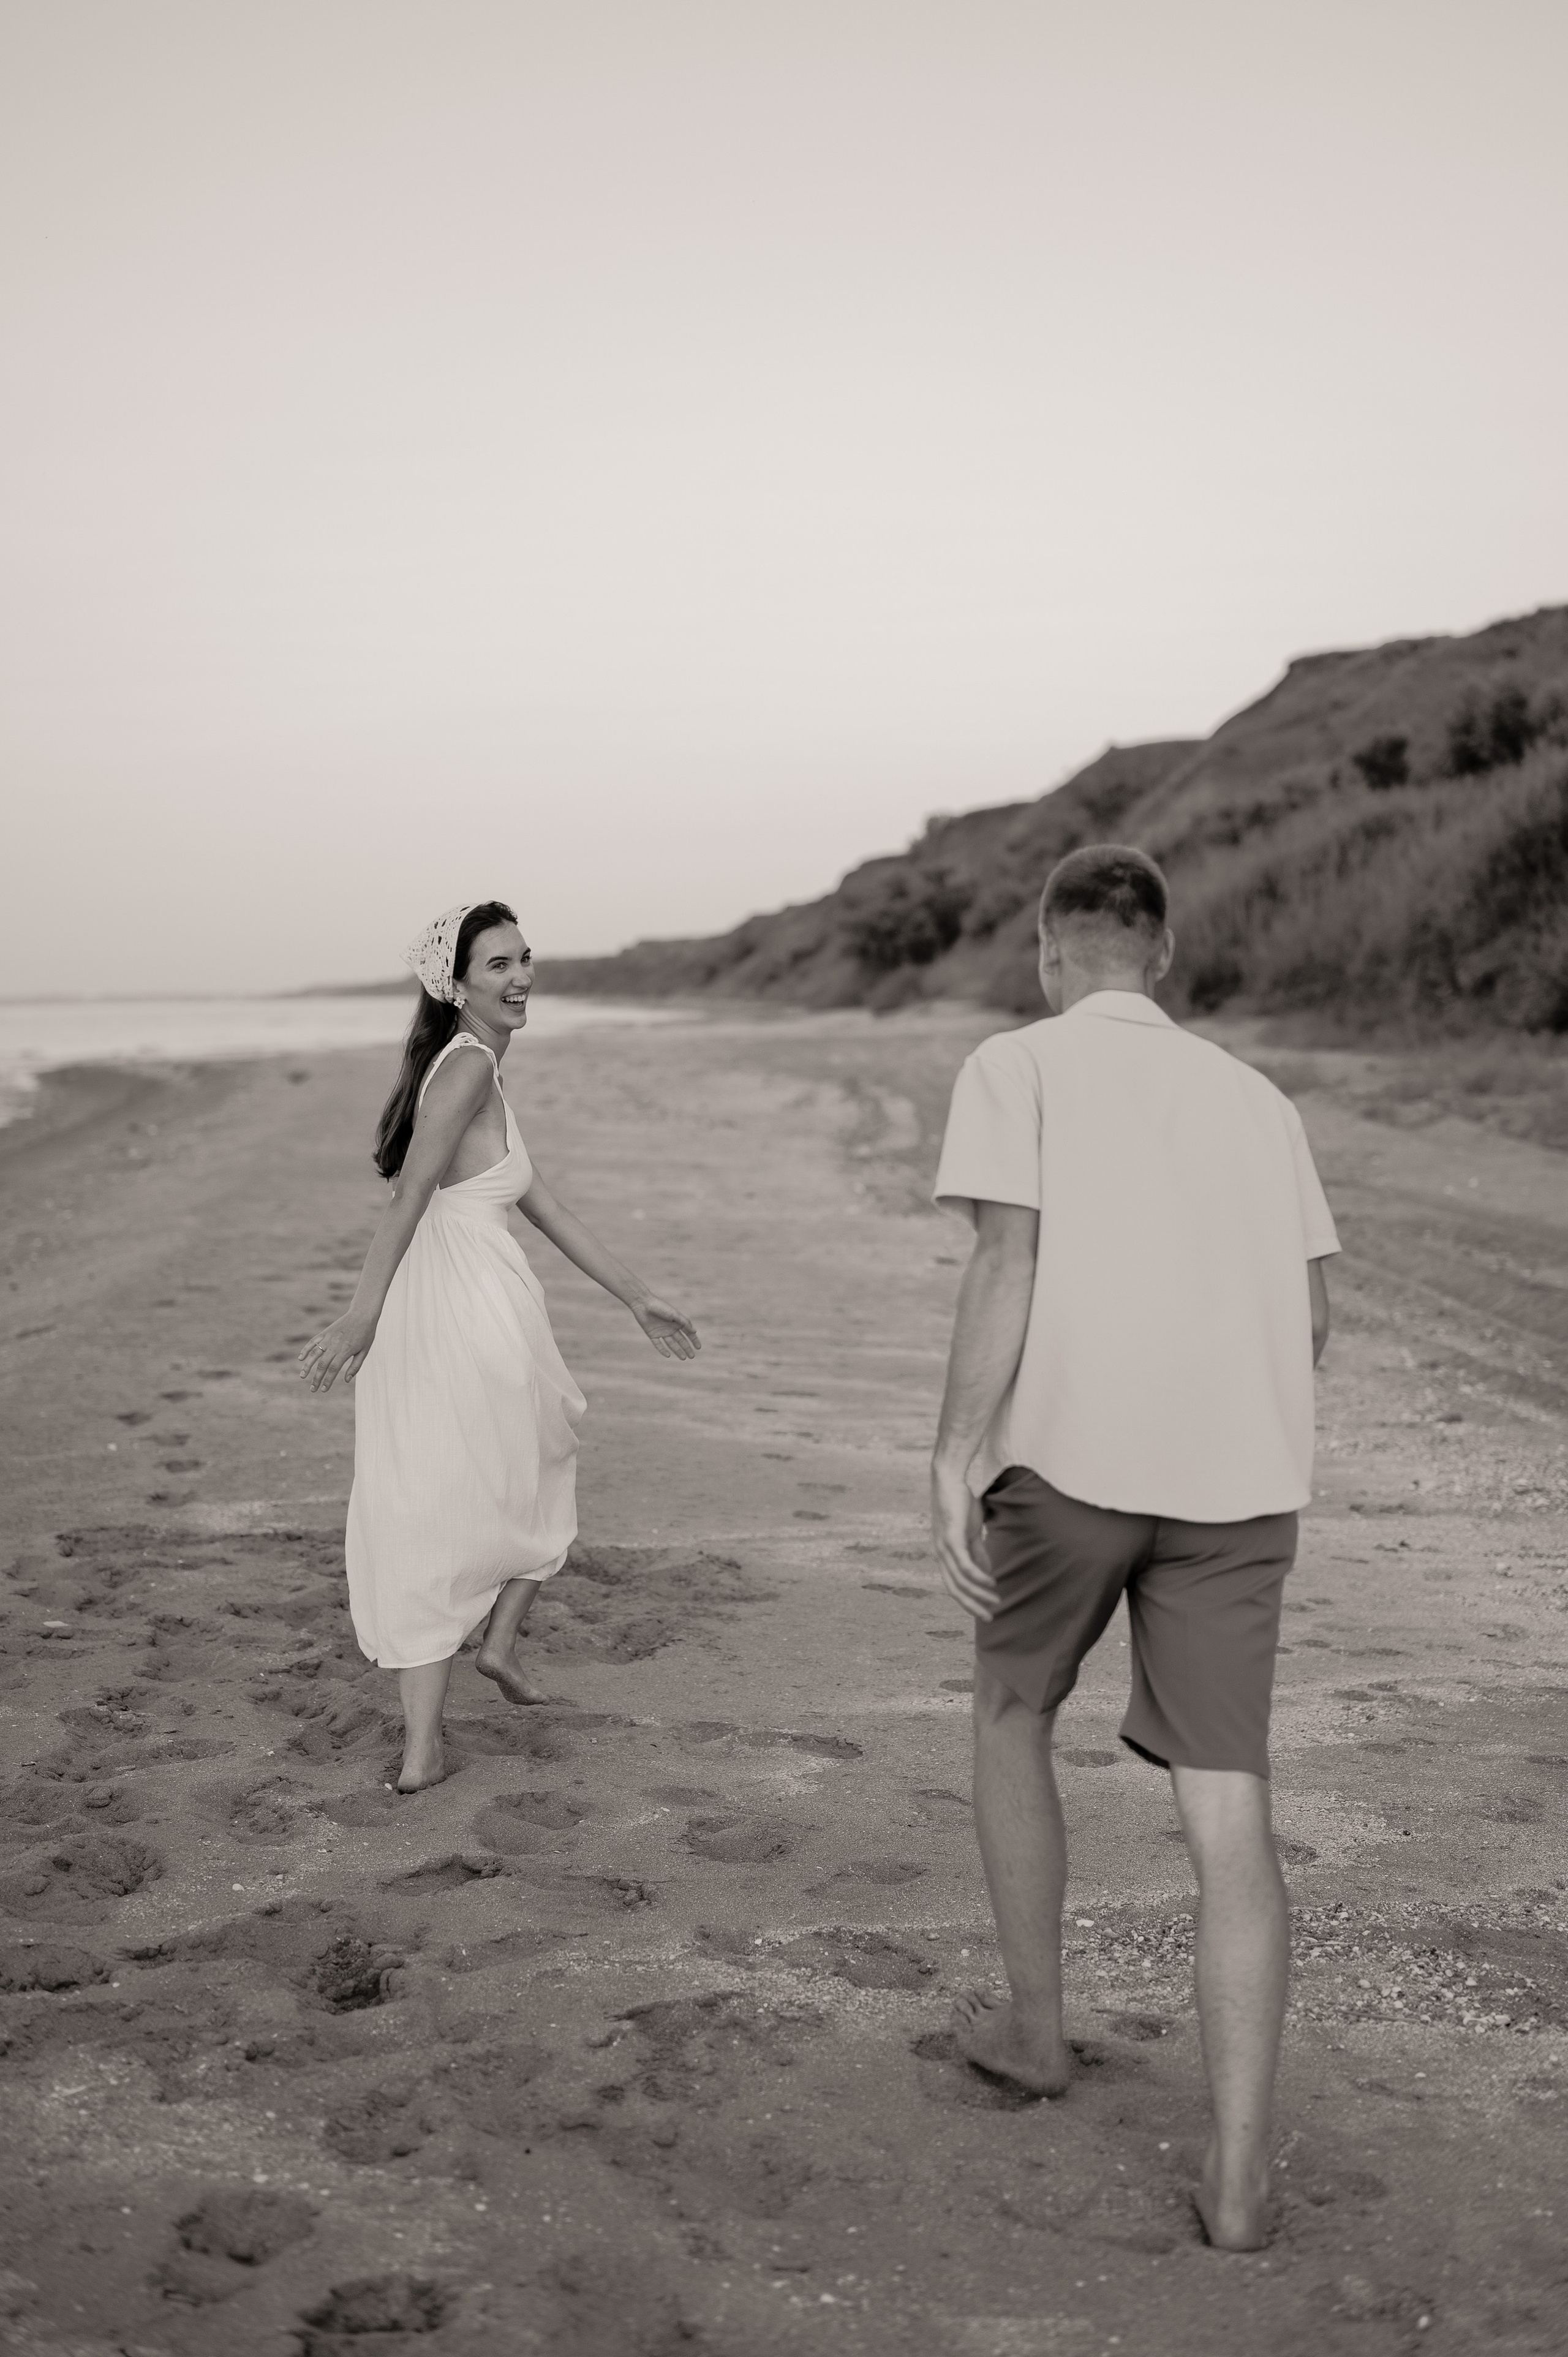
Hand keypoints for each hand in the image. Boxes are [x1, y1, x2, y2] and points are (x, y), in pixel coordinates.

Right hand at [298, 1311, 376, 1393]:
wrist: (362, 1314)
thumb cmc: (366, 1334)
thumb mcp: (364, 1351)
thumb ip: (355, 1366)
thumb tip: (346, 1380)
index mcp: (345, 1350)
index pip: (333, 1369)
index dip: (327, 1381)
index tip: (323, 1390)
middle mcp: (335, 1344)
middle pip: (322, 1364)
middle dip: (316, 1378)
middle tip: (313, 1389)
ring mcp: (328, 1337)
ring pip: (314, 1354)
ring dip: (307, 1366)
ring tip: (302, 1376)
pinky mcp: (325, 1332)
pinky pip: (313, 1342)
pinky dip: (306, 1350)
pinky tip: (300, 1358)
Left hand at [632, 1295, 700, 1359]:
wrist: (643, 1304)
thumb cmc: (660, 1306)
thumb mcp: (674, 1314)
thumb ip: (684, 1322)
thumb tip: (694, 1331)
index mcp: (677, 1322)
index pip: (688, 1333)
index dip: (694, 1340)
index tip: (698, 1347)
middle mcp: (670, 1328)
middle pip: (681, 1340)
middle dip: (687, 1348)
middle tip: (692, 1357)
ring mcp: (662, 1332)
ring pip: (671, 1344)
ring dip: (677, 1351)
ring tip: (683, 1358)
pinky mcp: (652, 1335)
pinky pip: (658, 1344)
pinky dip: (663, 1350)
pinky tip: (668, 1355)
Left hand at [931, 1457, 998, 1620]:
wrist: (950, 1479)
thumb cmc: (960, 1503)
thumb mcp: (972, 1532)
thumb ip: (978, 1551)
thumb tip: (987, 1572)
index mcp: (944, 1554)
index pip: (954, 1585)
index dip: (969, 1600)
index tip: (985, 1612)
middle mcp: (940, 1554)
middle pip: (954, 1589)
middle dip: (972, 1606)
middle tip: (989, 1617)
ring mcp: (944, 1547)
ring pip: (960, 1580)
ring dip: (979, 1593)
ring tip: (996, 1600)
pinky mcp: (951, 1538)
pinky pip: (964, 1564)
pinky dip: (978, 1576)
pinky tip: (992, 1582)